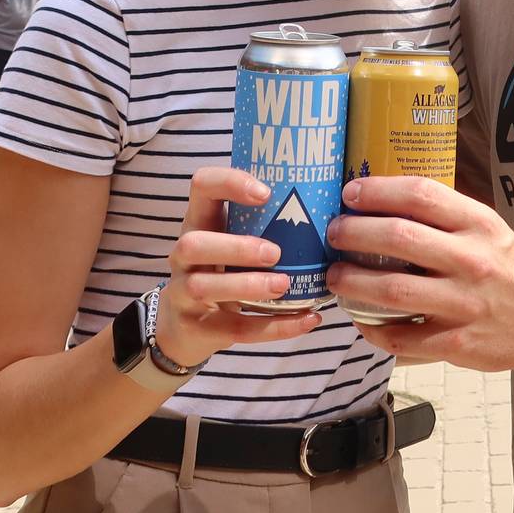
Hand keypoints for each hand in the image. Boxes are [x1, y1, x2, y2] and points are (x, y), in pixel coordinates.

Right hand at [151, 167, 322, 369]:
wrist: (183, 327)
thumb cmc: (220, 270)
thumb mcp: (227, 241)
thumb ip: (260, 224)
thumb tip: (330, 207)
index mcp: (198, 222)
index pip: (201, 186)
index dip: (229, 183)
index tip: (266, 194)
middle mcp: (183, 256)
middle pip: (193, 244)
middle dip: (236, 247)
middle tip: (275, 252)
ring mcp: (184, 294)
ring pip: (205, 287)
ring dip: (249, 285)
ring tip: (284, 285)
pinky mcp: (198, 329)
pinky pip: (236, 329)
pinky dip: (275, 327)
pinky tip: (307, 319)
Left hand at [326, 177, 513, 371]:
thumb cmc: (509, 267)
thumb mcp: (487, 228)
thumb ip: (444, 217)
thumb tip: (382, 202)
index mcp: (478, 224)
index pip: (420, 194)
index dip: (378, 191)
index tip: (350, 194)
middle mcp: (472, 260)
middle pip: (398, 238)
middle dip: (354, 233)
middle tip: (334, 233)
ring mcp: (465, 304)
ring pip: (392, 290)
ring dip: (353, 281)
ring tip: (335, 276)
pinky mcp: (458, 343)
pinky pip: (402, 338)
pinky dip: (373, 329)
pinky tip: (361, 320)